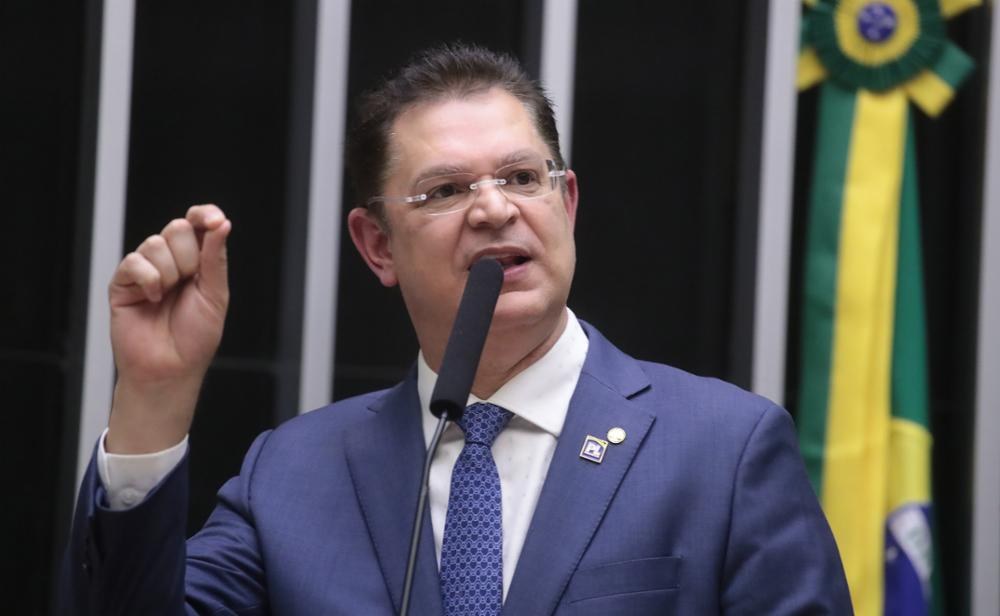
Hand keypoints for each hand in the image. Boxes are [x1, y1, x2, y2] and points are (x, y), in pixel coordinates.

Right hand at [105, 204, 231, 453]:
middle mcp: (171, 261)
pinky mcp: (123, 282)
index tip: (214, 219)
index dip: (205, 215)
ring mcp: (146, 270)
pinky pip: (135, 261)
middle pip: (178, 228)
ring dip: (169, 273)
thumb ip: (215, 258)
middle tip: (187, 284)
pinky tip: (152, 299)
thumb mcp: (215, 295)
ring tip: (168, 298)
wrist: (170, 368)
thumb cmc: (195, 338)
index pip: (198, 224)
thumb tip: (221, 224)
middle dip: (189, 257)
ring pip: (156, 243)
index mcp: (197, 262)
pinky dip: (148, 279)